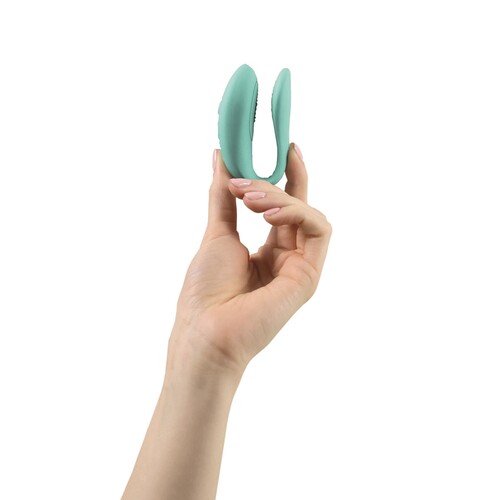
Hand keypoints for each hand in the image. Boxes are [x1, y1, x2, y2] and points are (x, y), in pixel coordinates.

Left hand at [168, 144, 331, 378]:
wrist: (205, 332)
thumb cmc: (206, 292)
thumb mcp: (216, 233)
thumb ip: (223, 196)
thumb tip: (221, 157)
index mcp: (266, 254)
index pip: (282, 209)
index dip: (287, 177)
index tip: (284, 146)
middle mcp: (286, 259)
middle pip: (298, 207)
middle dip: (284, 178)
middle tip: (256, 168)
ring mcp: (300, 268)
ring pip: (308, 215)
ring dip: (281, 197)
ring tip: (247, 197)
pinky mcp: (309, 276)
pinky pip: (318, 230)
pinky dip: (296, 212)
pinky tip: (268, 211)